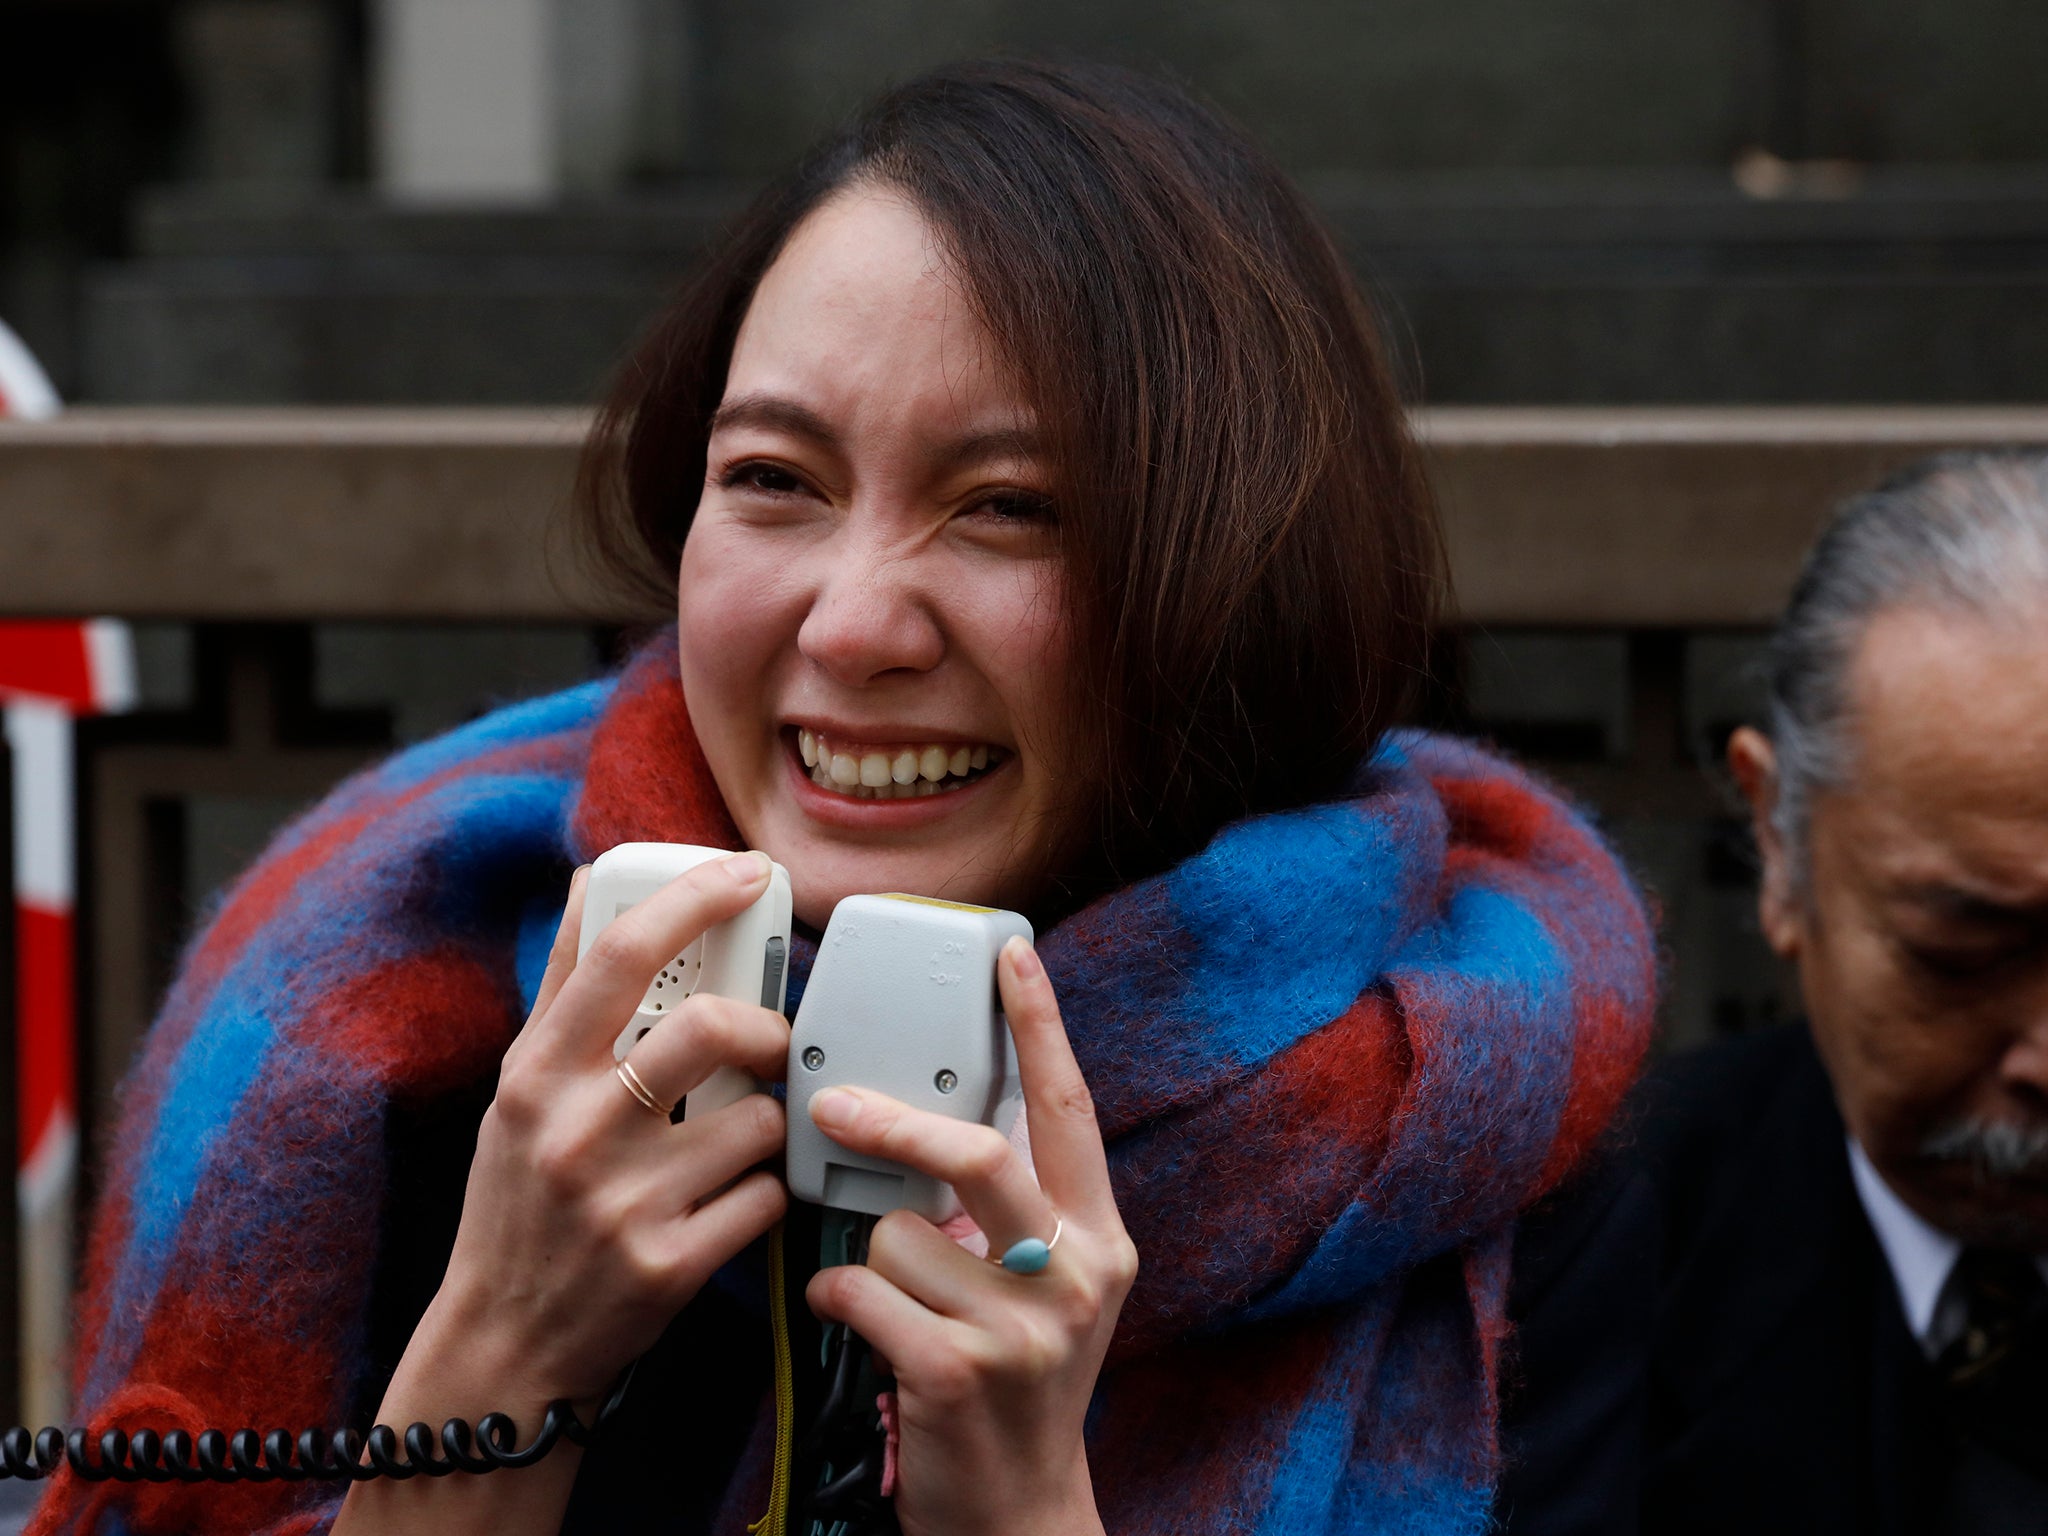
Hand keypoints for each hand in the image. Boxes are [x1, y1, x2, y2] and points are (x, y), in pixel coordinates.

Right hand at [430, 852, 791, 1407]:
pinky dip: (766, 1193)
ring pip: (759, 1119)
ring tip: (736, 1142)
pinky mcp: (671, 1266)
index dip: (697, 896)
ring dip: (766, 1124)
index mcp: (537, 1076)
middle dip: (766, 1028)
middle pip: (711, 1028)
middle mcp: (575, 1132)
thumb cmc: (518, 1202)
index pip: (622, 953)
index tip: (748, 872)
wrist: (504, 1345)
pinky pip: (768, 1197)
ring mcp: (624, 1202)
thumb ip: (563, 986)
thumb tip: (591, 879)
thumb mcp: (518, 1091)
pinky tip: (731, 1201)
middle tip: (769, 1042)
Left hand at [804, 937, 1135, 1535]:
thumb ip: (1016, 1208)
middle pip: (978, 1155)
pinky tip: (861, 1329)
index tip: (1012, 951)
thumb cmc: (1012, 1380)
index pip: (1068, 1107)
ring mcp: (1024, 1328)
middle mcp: (1076, 1273)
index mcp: (1100, 1235)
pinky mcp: (957, 1372)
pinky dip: (837, 1302)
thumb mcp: (1044, 1286)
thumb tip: (935, 1115)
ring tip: (895, 1304)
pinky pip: (860, 1292)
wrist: (1016, 1510)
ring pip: (900, 1232)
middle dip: (896, 1127)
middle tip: (833, 1107)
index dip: (1040, 1025)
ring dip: (870, 1260)